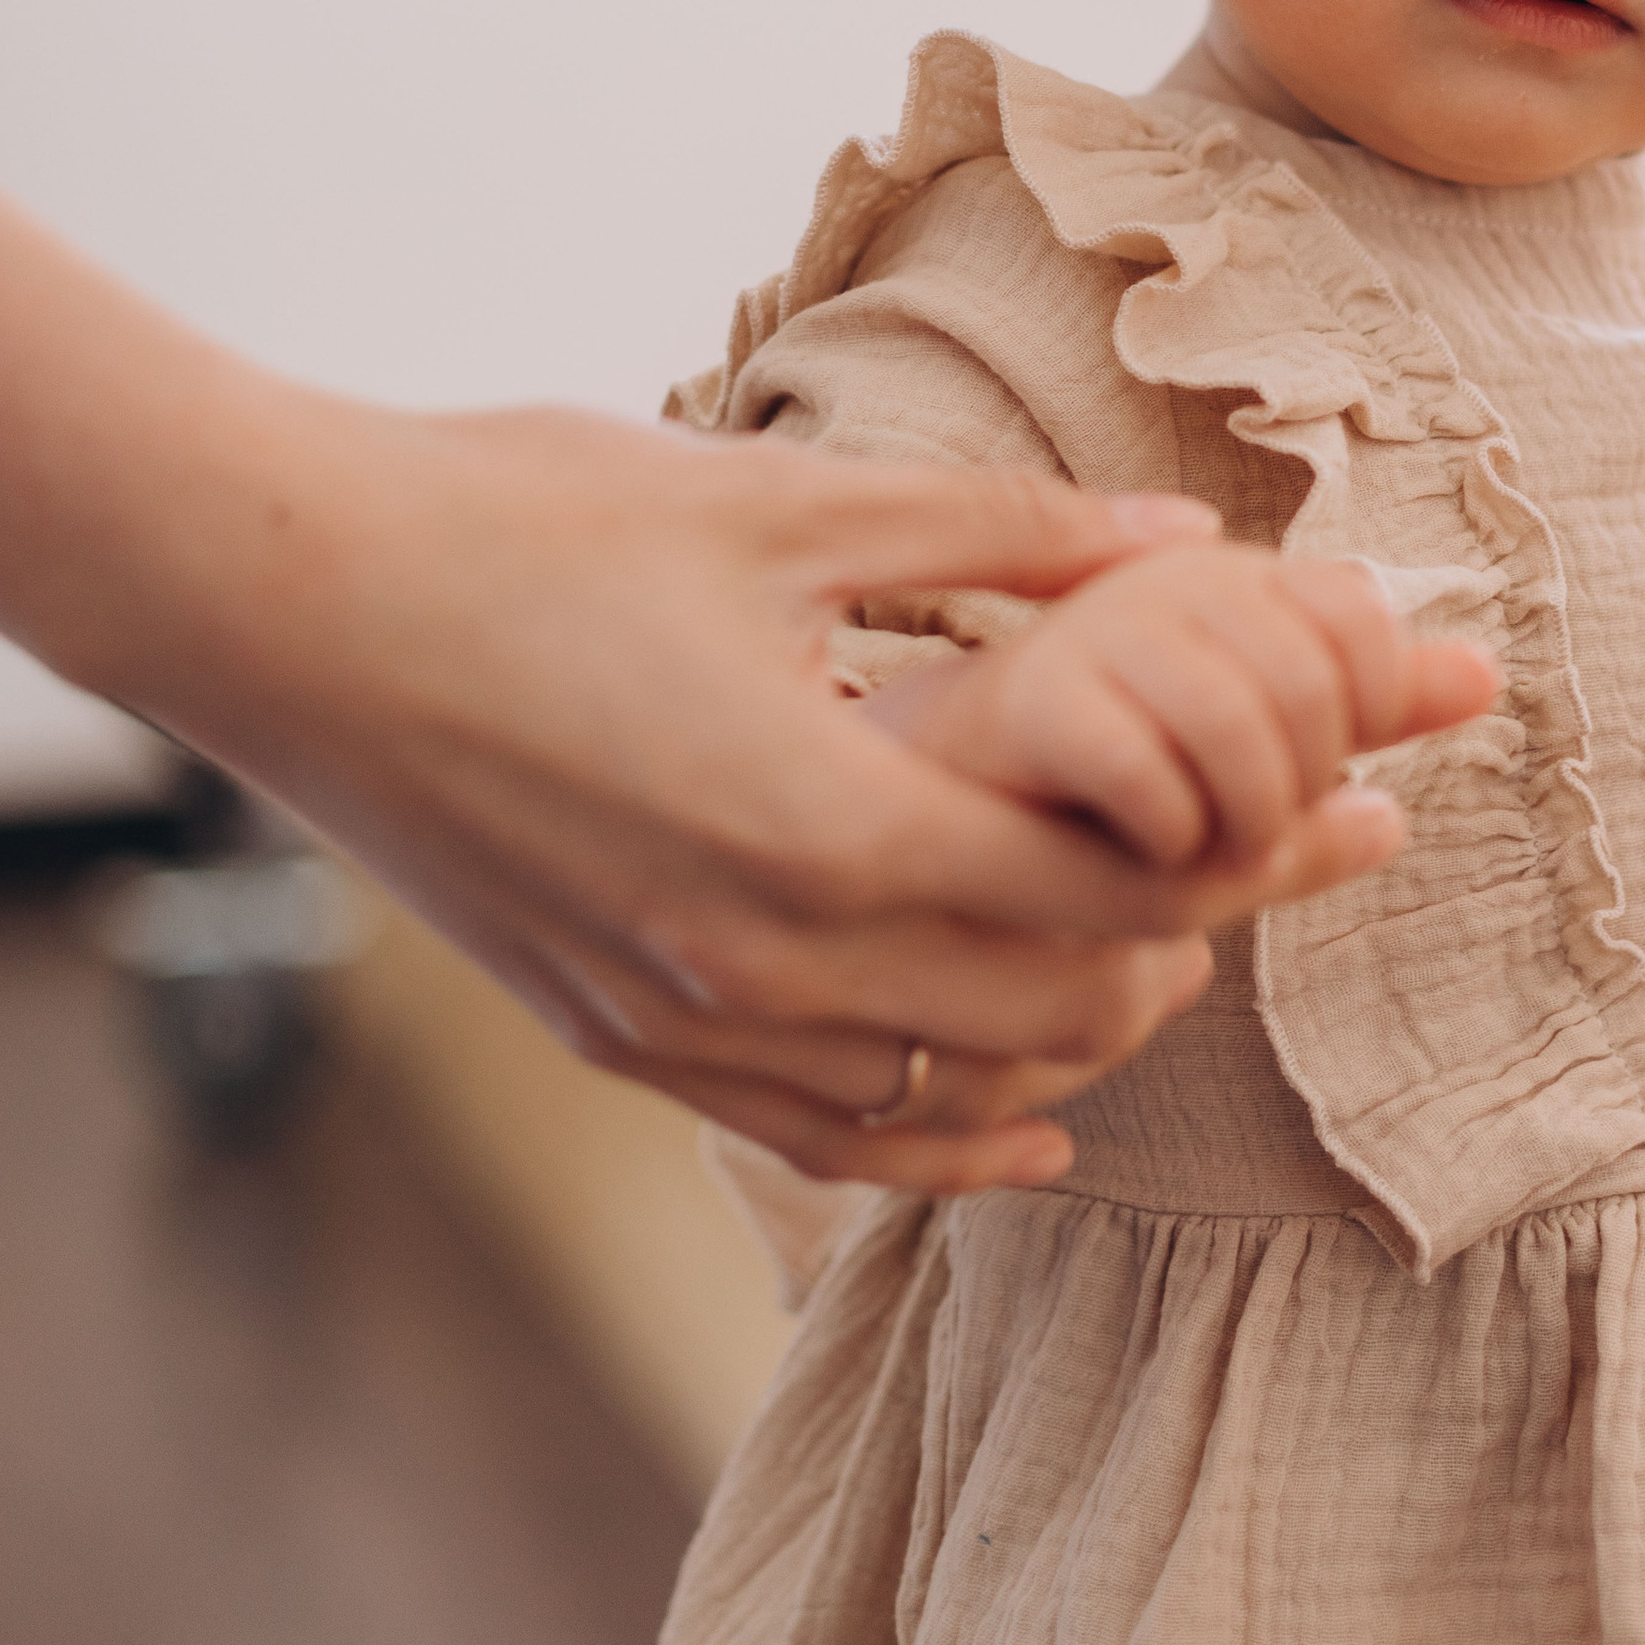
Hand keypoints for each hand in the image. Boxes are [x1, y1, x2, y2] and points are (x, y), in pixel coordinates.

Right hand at [0, 183, 1454, 1196]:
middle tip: (1292, 856)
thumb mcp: (787, 506)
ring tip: (1172, 952)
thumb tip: (1192, 549)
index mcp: (831, 826)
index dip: (1254, 848)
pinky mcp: (612, 1035)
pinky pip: (821, 1133)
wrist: (284, 597)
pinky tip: (1020, 1130)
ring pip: (950, 1093)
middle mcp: (764, 964)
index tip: (1360, 799)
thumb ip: (1009, 540)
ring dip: (1080, 1031)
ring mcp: (677, 1022)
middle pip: (1058, 1005)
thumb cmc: (526, 519)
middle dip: (1197, 935)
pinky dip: (941, 1137)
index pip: (1110, 888)